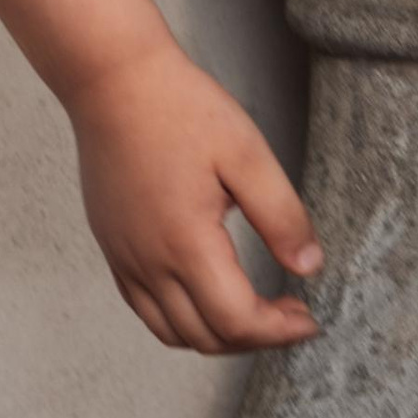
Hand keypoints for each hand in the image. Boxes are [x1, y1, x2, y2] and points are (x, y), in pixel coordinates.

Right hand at [67, 41, 322, 354]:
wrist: (111, 78)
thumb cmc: (178, 108)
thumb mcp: (247, 154)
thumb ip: (282, 216)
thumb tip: (308, 268)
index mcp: (186, 241)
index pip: (237, 320)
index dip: (280, 331)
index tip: (307, 318)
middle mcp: (148, 259)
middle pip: (205, 338)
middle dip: (254, 338)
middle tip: (288, 315)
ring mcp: (123, 254)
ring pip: (169, 331)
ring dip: (216, 336)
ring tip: (249, 312)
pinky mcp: (110, 243)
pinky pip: (141, 306)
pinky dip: (178, 319)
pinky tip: (203, 293)